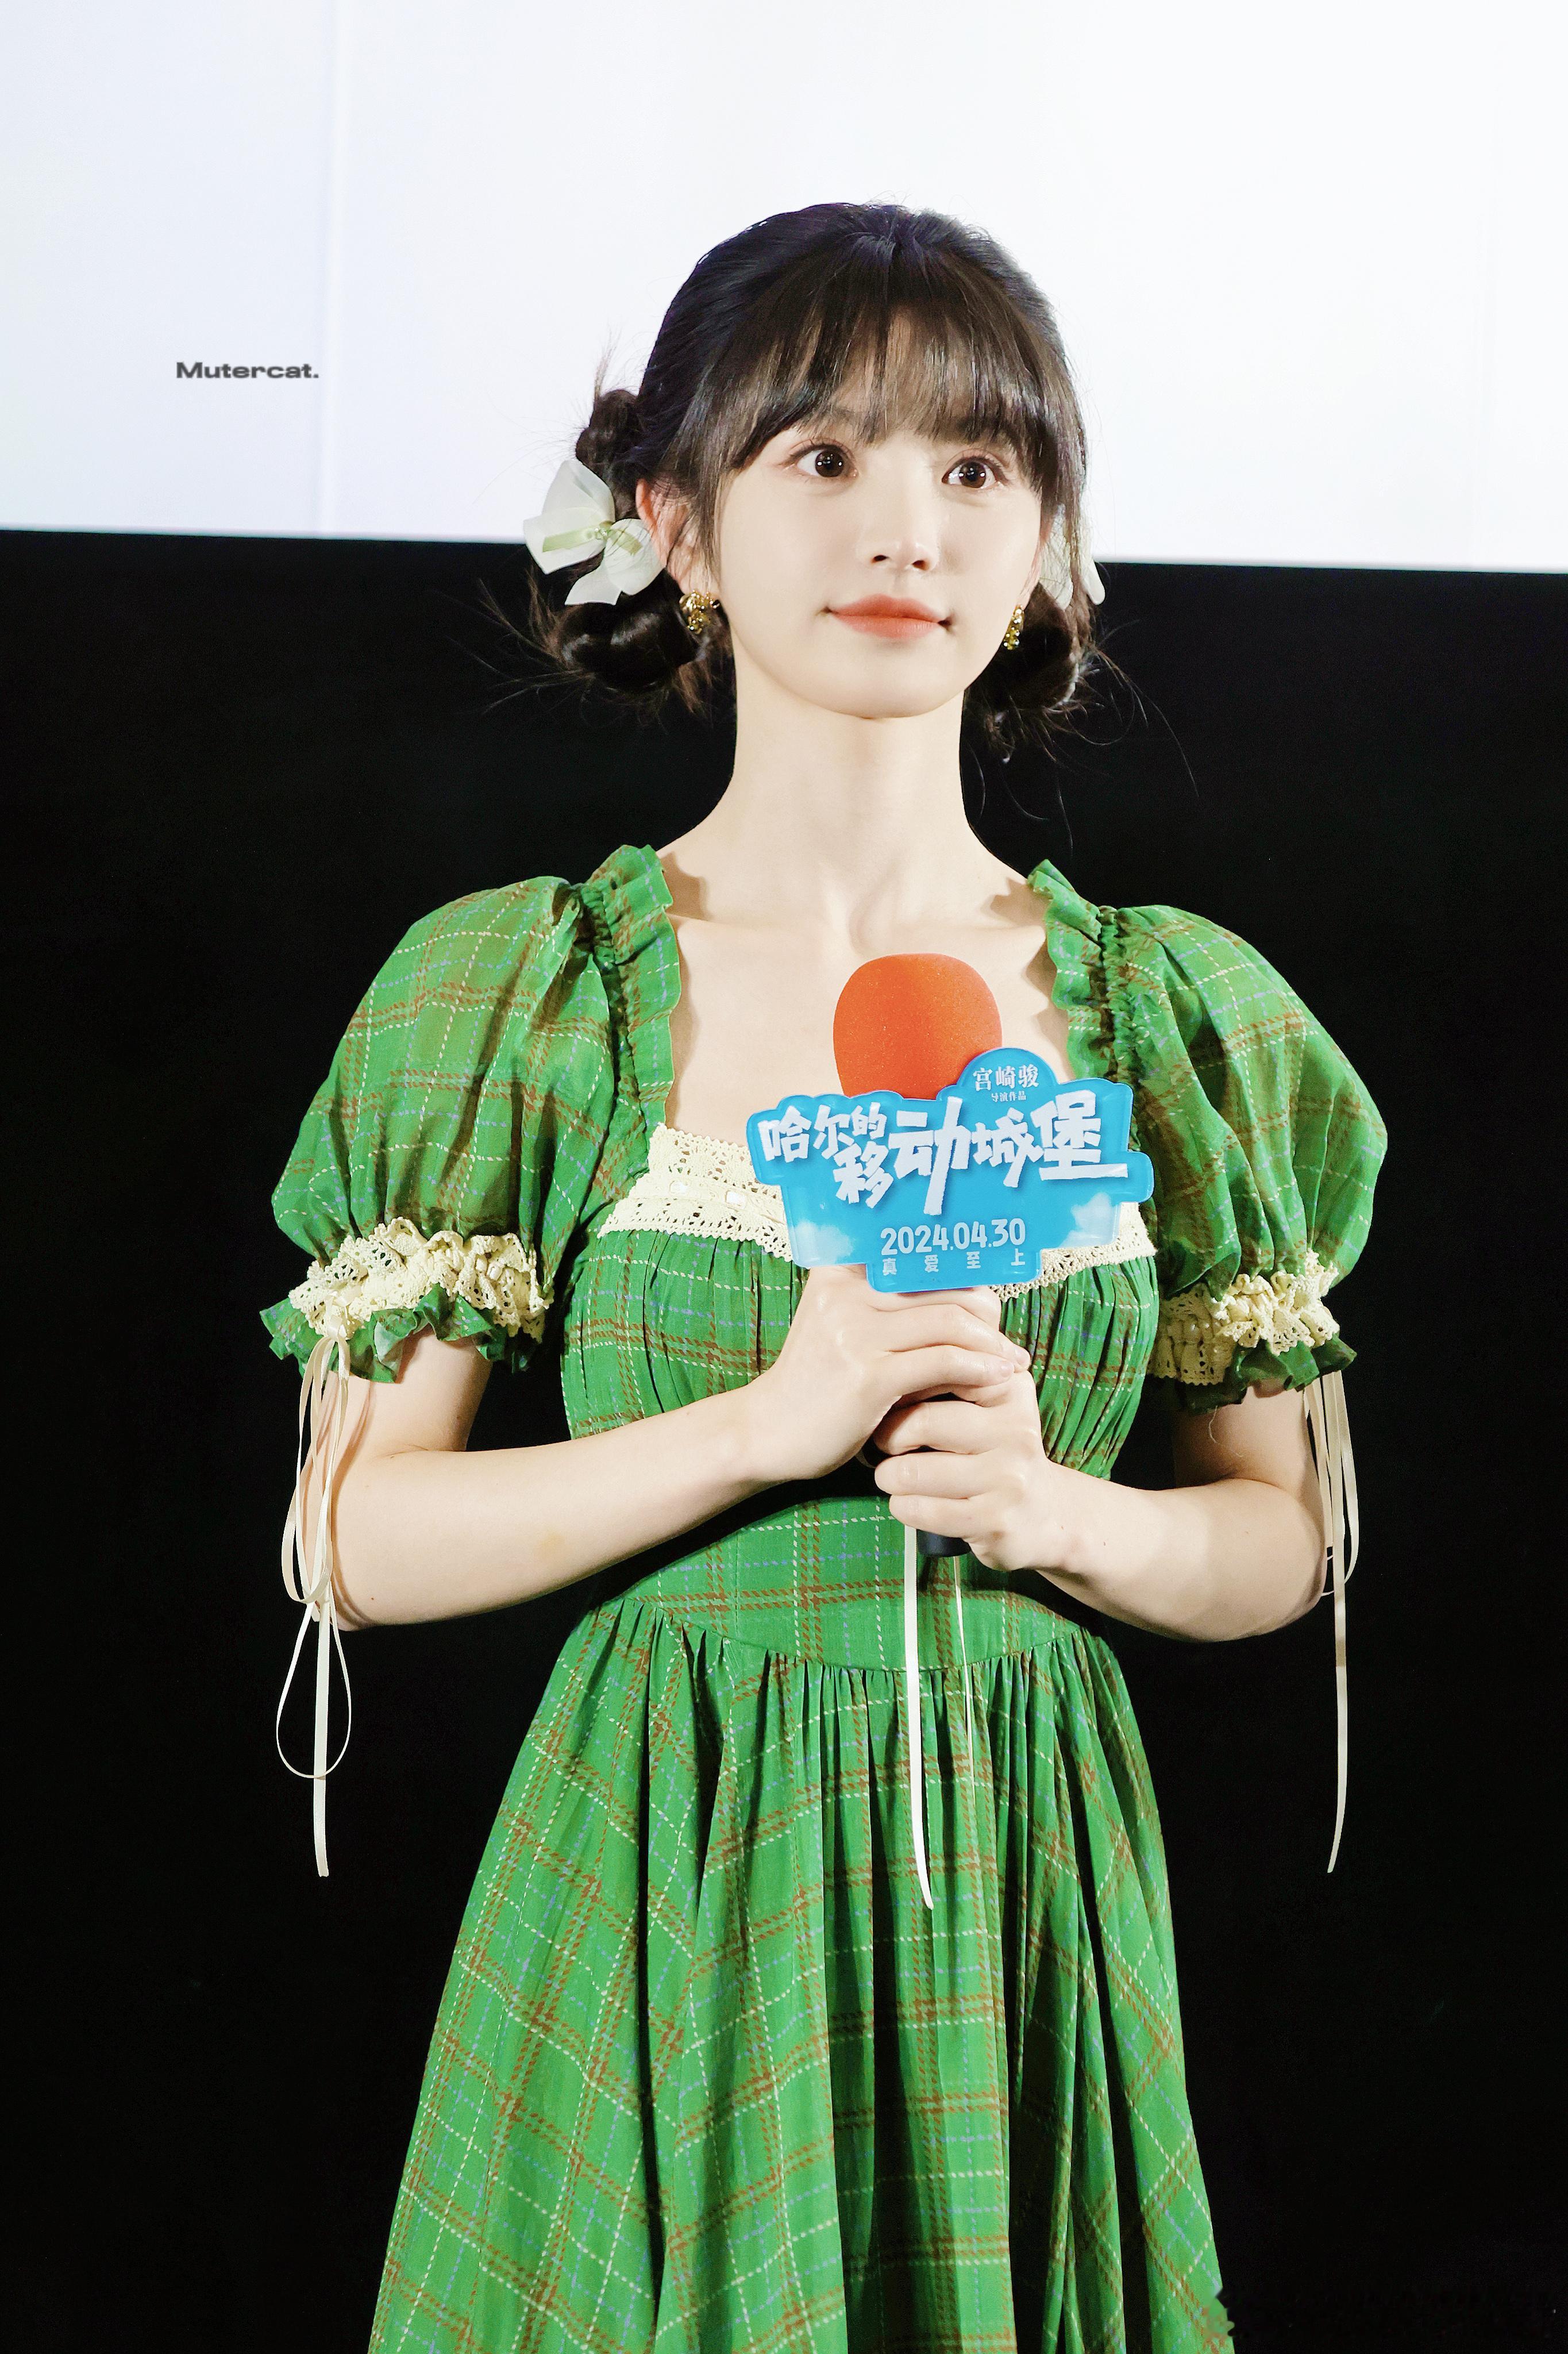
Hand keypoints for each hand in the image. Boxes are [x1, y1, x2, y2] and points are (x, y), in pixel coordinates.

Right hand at [743, 1264, 1030, 1486]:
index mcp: (841, 1271)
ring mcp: (854, 1331)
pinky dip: (979, 1369)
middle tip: (1005, 1340)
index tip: (992, 1302)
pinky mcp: (867, 1374)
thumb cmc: (817, 1382)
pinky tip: (998, 1378)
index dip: (967, 1274)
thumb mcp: (844, 1329)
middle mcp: (846, 1292)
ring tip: (1012, 1362)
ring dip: (992, 1344)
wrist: (768, 1432)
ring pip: (950, 1322)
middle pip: (944, 1288)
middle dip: (988, 1315)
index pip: (922, 1256)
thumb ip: (888, 1308)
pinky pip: (942, 1361)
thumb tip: (966, 1296)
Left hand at [868, 1368, 1081, 1573]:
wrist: (1042, 1514)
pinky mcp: (995, 1519)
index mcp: (1010, 1389)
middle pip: (922, 1423)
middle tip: (883, 1444)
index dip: (901, 1388)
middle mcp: (1016, 1430)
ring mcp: (1009, 1477)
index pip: (940, 1372)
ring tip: (892, 1475)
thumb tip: (890, 1354)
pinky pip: (922, 1510)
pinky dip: (902, 1506)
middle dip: (886, 1436)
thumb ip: (950, 1372)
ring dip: (888, 1476)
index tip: (890, 1402)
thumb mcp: (987, 1402)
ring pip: (913, 1472)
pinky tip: (908, 1502)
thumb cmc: (993, 1450)